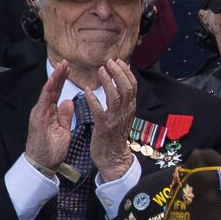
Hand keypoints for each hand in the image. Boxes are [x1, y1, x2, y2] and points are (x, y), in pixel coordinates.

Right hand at [25, 61, 73, 169]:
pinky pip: (43, 102)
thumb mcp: (64, 130)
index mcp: (50, 112)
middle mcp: (43, 110)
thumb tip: (69, 101)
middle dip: (59, 74)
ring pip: (47, 92)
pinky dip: (48, 91)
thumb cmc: (52, 149)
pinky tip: (52, 81)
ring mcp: (39, 114)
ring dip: (54, 78)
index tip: (69, 68)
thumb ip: (66, 115)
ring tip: (61, 66)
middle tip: (66, 61)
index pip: (57, 92)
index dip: (62, 80)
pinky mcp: (38, 119)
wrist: (43, 165)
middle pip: (52, 89)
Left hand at [86, 59, 137, 181]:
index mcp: (130, 108)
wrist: (113, 158)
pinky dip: (93, 99)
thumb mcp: (123, 116)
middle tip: (109, 62)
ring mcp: (115, 119)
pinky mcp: (104, 127)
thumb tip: (121, 82)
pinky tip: (87, 91)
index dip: (126, 72)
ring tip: (101, 71)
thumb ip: (123, 101)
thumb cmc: (115, 135)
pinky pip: (99, 110)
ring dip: (108, 82)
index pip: (133, 85)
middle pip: (126, 88)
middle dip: (118, 72)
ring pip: (115, 96)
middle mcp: (125, 112)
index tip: (119, 61)